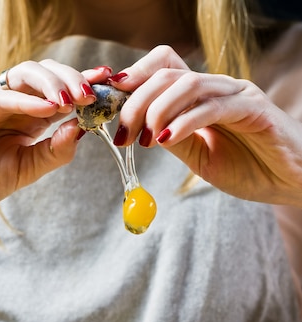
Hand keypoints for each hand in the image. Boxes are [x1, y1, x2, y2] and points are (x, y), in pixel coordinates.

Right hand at [0, 61, 110, 242]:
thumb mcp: (26, 170)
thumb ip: (54, 152)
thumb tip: (84, 131)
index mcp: (28, 119)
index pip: (61, 93)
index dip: (85, 85)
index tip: (110, 85)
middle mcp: (12, 105)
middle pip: (48, 76)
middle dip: (74, 80)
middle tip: (92, 95)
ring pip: (25, 75)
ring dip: (53, 83)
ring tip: (73, 100)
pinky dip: (25, 99)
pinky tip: (48, 107)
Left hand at [108, 45, 301, 206]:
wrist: (292, 183)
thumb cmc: (250, 169)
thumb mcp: (200, 158)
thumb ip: (175, 139)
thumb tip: (141, 130)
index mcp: (203, 96)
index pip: (162, 69)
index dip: (132, 80)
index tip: (107, 105)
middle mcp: (218, 88)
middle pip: (167, 73)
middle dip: (134, 101)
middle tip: (121, 134)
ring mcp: (237, 94)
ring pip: (187, 83)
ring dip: (155, 109)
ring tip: (140, 139)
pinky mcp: (254, 109)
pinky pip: (212, 106)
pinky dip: (184, 122)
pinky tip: (163, 140)